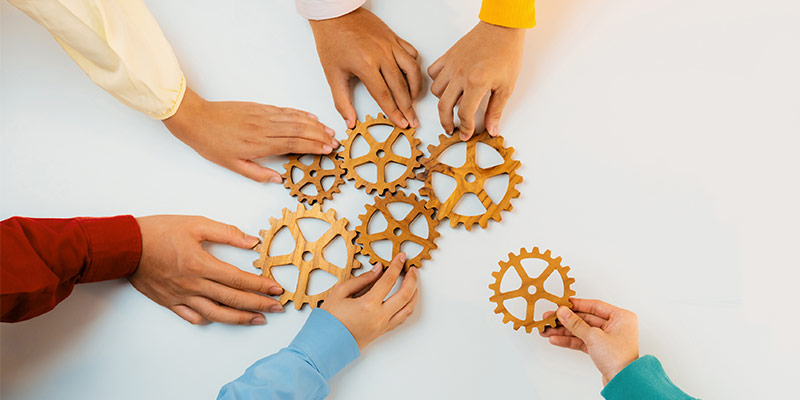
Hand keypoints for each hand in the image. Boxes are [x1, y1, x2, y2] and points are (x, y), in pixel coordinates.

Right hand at [130, 215, 284, 324]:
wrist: (124, 245)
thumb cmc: (157, 231)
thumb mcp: (195, 223)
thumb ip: (226, 232)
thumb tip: (252, 241)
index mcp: (201, 264)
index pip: (238, 279)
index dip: (260, 286)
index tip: (276, 289)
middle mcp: (193, 284)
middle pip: (232, 299)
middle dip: (258, 304)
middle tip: (277, 307)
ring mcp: (181, 296)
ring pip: (216, 314)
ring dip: (240, 318)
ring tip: (258, 319)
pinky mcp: (170, 302)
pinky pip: (193, 317)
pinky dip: (209, 319)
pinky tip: (222, 318)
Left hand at [163, 88, 338, 182]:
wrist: (196, 118)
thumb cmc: (211, 143)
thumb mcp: (232, 165)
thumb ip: (257, 173)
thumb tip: (279, 179)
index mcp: (259, 144)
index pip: (294, 144)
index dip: (314, 146)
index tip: (328, 150)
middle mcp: (264, 127)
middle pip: (299, 130)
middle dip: (320, 135)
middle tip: (335, 141)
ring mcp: (262, 115)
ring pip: (294, 118)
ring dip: (314, 124)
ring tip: (328, 129)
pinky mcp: (258, 107)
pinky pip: (284, 110)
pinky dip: (299, 113)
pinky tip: (309, 116)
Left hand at [309, 7, 420, 128]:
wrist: (334, 14)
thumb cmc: (332, 42)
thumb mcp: (332, 75)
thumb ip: (341, 101)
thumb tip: (349, 121)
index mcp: (365, 65)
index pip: (384, 95)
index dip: (394, 113)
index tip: (402, 123)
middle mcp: (381, 54)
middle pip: (401, 86)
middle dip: (408, 107)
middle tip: (413, 121)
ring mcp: (390, 44)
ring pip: (412, 69)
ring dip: (416, 87)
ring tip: (414, 100)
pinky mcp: (393, 37)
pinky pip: (411, 53)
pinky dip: (414, 67)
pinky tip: (411, 76)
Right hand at [322, 253, 418, 348]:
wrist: (325, 344)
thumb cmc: (329, 320)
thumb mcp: (340, 293)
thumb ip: (362, 279)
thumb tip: (378, 270)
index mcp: (368, 305)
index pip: (388, 280)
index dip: (397, 266)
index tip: (401, 257)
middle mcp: (379, 317)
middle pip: (405, 295)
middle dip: (412, 279)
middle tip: (413, 269)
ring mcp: (383, 326)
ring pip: (408, 309)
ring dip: (414, 294)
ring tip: (414, 283)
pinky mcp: (382, 332)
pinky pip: (402, 318)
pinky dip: (408, 307)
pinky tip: (407, 300)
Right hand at [428, 21, 524, 139]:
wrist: (502, 29)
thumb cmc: (507, 54)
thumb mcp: (506, 87)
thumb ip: (496, 110)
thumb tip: (492, 129)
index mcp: (476, 83)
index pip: (464, 114)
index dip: (465, 128)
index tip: (465, 134)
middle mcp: (460, 74)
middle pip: (444, 107)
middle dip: (446, 122)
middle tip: (451, 128)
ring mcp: (452, 64)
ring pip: (436, 90)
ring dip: (442, 101)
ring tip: (453, 104)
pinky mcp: (448, 56)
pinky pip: (433, 72)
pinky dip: (437, 81)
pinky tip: (447, 85)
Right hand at [540, 298, 639, 384]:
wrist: (622, 382)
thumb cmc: (619, 359)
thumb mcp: (594, 336)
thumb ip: (576, 323)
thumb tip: (563, 312)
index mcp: (621, 317)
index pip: (595, 306)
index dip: (576, 305)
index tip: (562, 304)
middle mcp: (615, 326)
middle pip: (585, 319)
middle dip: (566, 320)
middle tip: (550, 318)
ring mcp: (607, 338)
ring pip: (581, 331)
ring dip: (564, 331)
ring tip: (548, 330)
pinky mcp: (600, 350)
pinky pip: (582, 341)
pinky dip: (569, 340)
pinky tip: (556, 339)